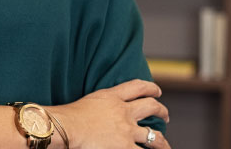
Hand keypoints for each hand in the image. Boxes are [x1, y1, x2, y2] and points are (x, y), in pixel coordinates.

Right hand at [51, 79, 169, 148]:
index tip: (156, 90)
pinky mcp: (125, 146)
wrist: (65, 126)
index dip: (150, 87)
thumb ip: (97, 106)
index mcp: (111, 97)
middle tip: (165, 115)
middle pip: (150, 106)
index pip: (136, 87)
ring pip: (154, 135)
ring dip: (162, 142)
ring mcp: (127, 130)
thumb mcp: (86, 103)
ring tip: (164, 145)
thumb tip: (96, 114)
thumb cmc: (67, 117)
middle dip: (161, 110)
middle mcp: (123, 111)